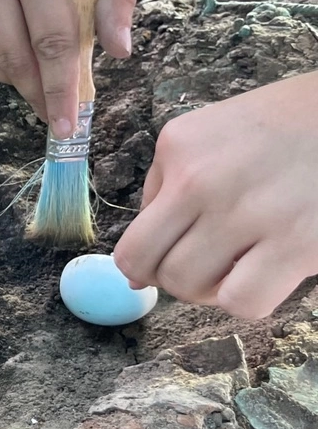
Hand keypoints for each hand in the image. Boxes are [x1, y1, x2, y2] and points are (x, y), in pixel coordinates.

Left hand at [114, 72, 317, 318]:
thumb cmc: (289, 127)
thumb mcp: (213, 134)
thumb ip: (168, 187)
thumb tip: (134, 271)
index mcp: (179, 148)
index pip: (132, 237)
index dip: (150, 261)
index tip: (175, 258)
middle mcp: (201, 179)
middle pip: (149, 265)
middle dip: (171, 278)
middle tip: (207, 266)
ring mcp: (247, 211)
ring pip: (188, 286)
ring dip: (209, 290)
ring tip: (239, 266)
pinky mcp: (295, 242)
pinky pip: (241, 301)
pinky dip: (247, 299)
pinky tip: (267, 274)